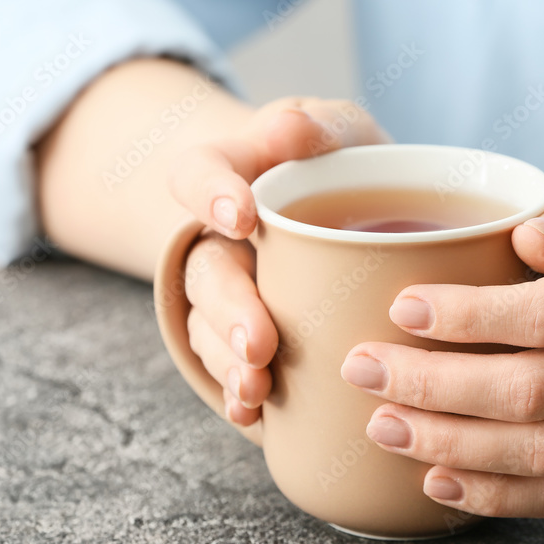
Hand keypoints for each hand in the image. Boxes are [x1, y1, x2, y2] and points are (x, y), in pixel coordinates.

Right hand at [174, 97, 390, 424]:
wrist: (346, 211)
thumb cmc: (338, 163)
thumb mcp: (337, 129)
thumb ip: (317, 126)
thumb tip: (290, 131)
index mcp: (231, 176)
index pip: (197, 174)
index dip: (210, 195)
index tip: (243, 215)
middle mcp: (220, 239)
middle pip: (206, 272)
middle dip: (228, 308)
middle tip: (257, 340)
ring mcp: (231, 291)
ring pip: (210, 328)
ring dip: (227, 361)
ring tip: (254, 390)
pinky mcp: (247, 334)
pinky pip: (229, 366)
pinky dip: (237, 391)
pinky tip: (254, 417)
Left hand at [340, 200, 543, 516]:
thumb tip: (523, 235)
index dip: (467, 316)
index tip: (402, 307)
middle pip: (529, 391)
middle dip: (433, 384)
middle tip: (364, 368)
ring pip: (536, 453)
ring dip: (448, 443)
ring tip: (382, 424)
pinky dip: (493, 496)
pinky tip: (437, 479)